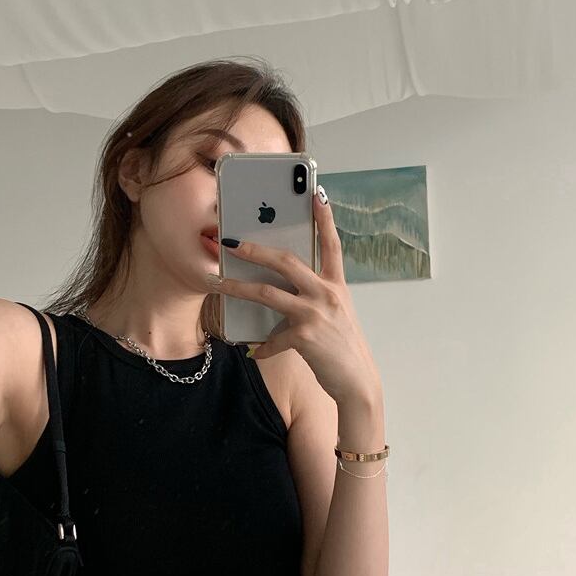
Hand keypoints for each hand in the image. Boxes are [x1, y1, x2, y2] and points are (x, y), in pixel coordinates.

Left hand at [210, 186, 381, 405]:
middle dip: (255, 250)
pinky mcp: (305, 336)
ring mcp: (316, 314)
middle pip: (286, 262)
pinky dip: (262, 348)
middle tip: (232, 243)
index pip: (332, 245)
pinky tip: (254, 354)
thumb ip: (312, 300)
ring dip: (238, 288)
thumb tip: (279, 297)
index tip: (316, 193)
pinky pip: (273, 338)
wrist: (357, 382)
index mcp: (336, 285)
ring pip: (267, 293)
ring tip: (218, 283)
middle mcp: (327, 294)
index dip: (324, 218)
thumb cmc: (342, 348)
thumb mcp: (335, 316)